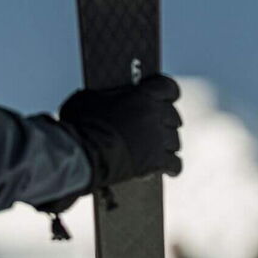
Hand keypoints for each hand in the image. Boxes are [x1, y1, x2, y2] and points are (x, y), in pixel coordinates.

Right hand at [60, 74, 182, 189]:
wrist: (83, 153)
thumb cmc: (81, 123)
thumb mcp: (91, 97)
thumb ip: (107, 95)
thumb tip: (104, 98)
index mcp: (144, 94)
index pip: (168, 87)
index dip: (167, 93)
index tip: (165, 98)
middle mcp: (156, 113)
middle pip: (173, 116)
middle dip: (165, 122)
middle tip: (155, 129)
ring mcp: (158, 138)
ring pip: (174, 140)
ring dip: (167, 144)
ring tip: (157, 149)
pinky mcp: (157, 161)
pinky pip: (175, 163)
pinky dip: (172, 167)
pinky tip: (168, 169)